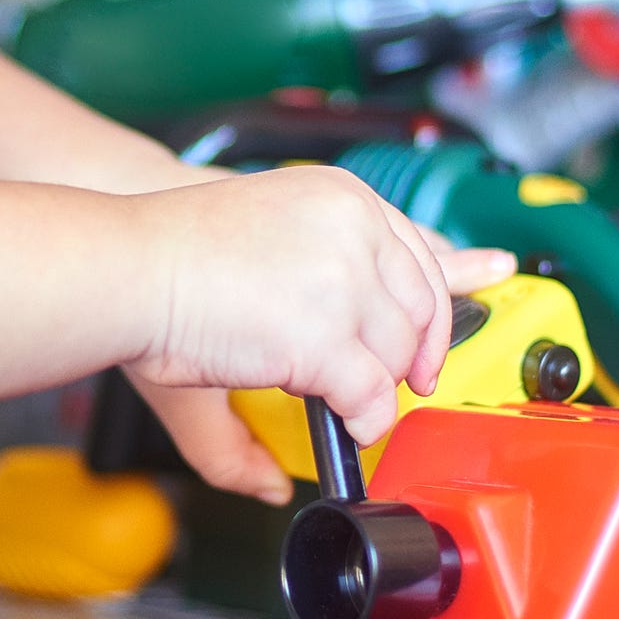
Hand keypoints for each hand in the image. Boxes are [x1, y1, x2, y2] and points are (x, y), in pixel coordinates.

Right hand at [127, 165, 516, 462]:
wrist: (130, 265)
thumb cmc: (175, 252)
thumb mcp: (272, 242)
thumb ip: (335, 276)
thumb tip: (371, 326)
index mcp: (341, 197)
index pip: (420, 243)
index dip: (450, 279)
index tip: (488, 277)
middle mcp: (354, 230)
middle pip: (419, 309)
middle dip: (410, 350)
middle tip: (400, 377)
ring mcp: (344, 282)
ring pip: (396, 357)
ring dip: (372, 384)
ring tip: (326, 387)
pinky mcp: (325, 336)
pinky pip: (370, 395)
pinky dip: (361, 418)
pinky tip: (344, 421)